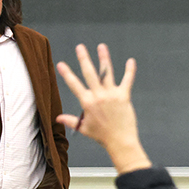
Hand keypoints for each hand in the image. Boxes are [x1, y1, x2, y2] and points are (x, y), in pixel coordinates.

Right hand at [56, 43, 150, 173]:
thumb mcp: (84, 128)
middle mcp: (98, 96)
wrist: (120, 141)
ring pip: (106, 73)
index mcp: (87, 102)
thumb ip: (70, 120)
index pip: (74, 85)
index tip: (60, 64)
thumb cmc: (101, 135)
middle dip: (84, 59)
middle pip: (89, 73)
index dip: (66, 74)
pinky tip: (130, 61)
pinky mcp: (124, 96)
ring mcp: (111, 95)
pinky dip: (129, 70)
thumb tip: (57, 119)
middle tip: (80, 47)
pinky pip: (127, 80)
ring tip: (101, 46)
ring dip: (104, 58)